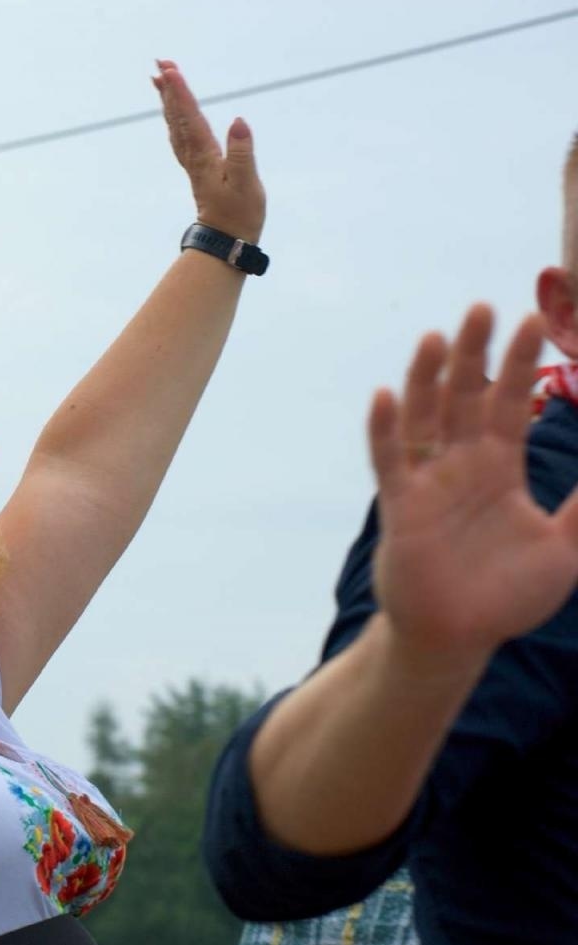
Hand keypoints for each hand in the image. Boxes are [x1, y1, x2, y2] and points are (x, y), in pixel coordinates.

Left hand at [154, 62, 264, 242]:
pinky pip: (181, 137)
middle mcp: (194, 156)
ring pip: (176, 126)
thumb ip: (242, 153)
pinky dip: (175, 119)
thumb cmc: (240, 215)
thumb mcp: (246, 184)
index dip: (181, 93)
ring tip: (160, 79)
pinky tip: (173, 114)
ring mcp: (194, 162)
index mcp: (205, 156)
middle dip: (169, 90)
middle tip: (160, 64)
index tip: (170, 71)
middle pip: (178, 117)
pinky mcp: (198, 168)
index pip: (190, 118)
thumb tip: (238, 121)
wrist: (226, 242)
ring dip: (169, 101)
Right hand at [369, 304, 577, 655]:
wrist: (458, 637)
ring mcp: (428, 482)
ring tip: (437, 336)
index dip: (522, 364)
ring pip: (425, 417)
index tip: (535, 320)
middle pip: (467, 397)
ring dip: (428, 377)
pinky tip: (386, 397)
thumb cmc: (506, 596)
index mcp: (500, 468)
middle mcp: (462, 465)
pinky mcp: (400, 506)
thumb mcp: (565, 549)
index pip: (513, 404)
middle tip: (485, 307)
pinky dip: (386, 429)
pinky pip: (390, 460)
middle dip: (476, 354)